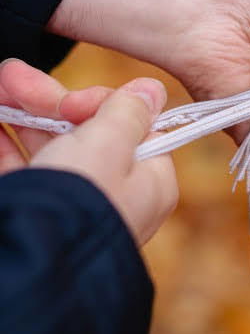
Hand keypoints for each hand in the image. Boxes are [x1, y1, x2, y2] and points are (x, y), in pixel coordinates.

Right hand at [0, 59, 177, 244]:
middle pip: (86, 131)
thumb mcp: (110, 143)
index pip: (131, 124)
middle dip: (46, 102)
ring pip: (52, 146)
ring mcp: (79, 203)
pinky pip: (27, 169)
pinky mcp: (43, 212)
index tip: (70, 102)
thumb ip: (127, 112)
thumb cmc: (82, 198)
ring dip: (24, 115)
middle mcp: (118, 193)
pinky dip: (9, 144)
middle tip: (9, 76)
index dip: (97, 103)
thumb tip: (152, 90)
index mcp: (149, 180)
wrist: (35, 258)